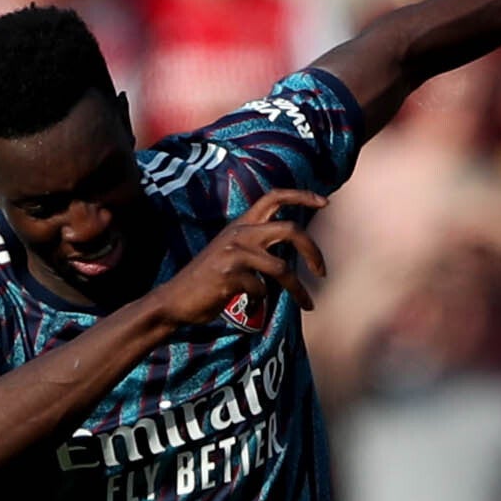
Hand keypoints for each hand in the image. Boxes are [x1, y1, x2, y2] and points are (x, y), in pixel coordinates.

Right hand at [151, 190, 327, 329]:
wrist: (175, 299)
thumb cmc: (209, 280)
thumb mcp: (232, 252)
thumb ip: (257, 245)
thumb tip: (294, 252)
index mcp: (241, 224)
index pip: (274, 197)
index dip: (301, 196)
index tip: (325, 202)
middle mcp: (240, 233)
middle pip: (289, 230)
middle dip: (312, 251)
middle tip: (322, 272)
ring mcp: (234, 252)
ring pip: (282, 268)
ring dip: (298, 290)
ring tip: (307, 304)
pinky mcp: (230, 274)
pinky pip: (261, 290)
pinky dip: (260, 301)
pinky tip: (250, 304)